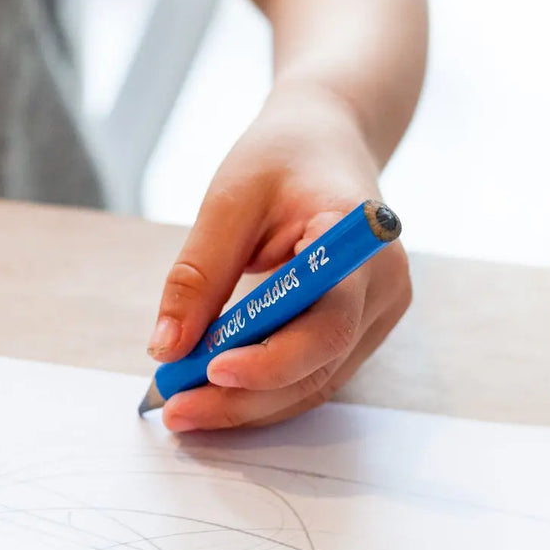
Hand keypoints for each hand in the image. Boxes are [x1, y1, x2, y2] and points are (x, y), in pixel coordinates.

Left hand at [146, 86, 411, 431]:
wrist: (328, 140)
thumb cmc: (282, 157)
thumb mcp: (229, 199)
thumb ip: (198, 274)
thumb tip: (166, 348)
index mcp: (359, 239)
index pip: (328, 321)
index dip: (273, 359)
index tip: (210, 371)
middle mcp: (383, 283)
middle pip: (319, 364)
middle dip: (245, 398)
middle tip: (177, 409)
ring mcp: (378, 311)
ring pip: (315, 381)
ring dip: (248, 405)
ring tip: (185, 408)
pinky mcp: (361, 328)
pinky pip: (313, 373)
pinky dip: (263, 391)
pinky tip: (214, 396)